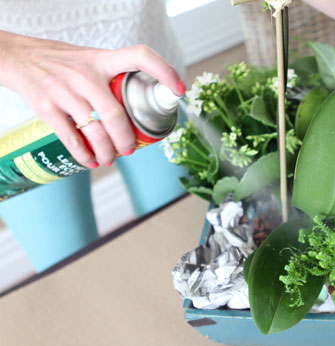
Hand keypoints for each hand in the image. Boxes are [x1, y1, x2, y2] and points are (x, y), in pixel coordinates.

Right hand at [0, 31, 184, 167]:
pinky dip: (83, 153)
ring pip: (94, 129)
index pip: (140, 56)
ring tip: (110, 158)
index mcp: (103, 59)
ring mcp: (64, 90)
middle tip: (130, 150)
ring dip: (106, 150)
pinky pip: (70, 136)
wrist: (17, 56)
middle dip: (126, 139)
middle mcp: (86, 74)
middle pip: (115, 113)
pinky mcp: (45, 105)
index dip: (163, 71)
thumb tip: (143, 106)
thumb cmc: (63, 62)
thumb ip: (114, 77)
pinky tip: (90, 160)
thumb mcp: (91, 59)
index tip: (178, 90)